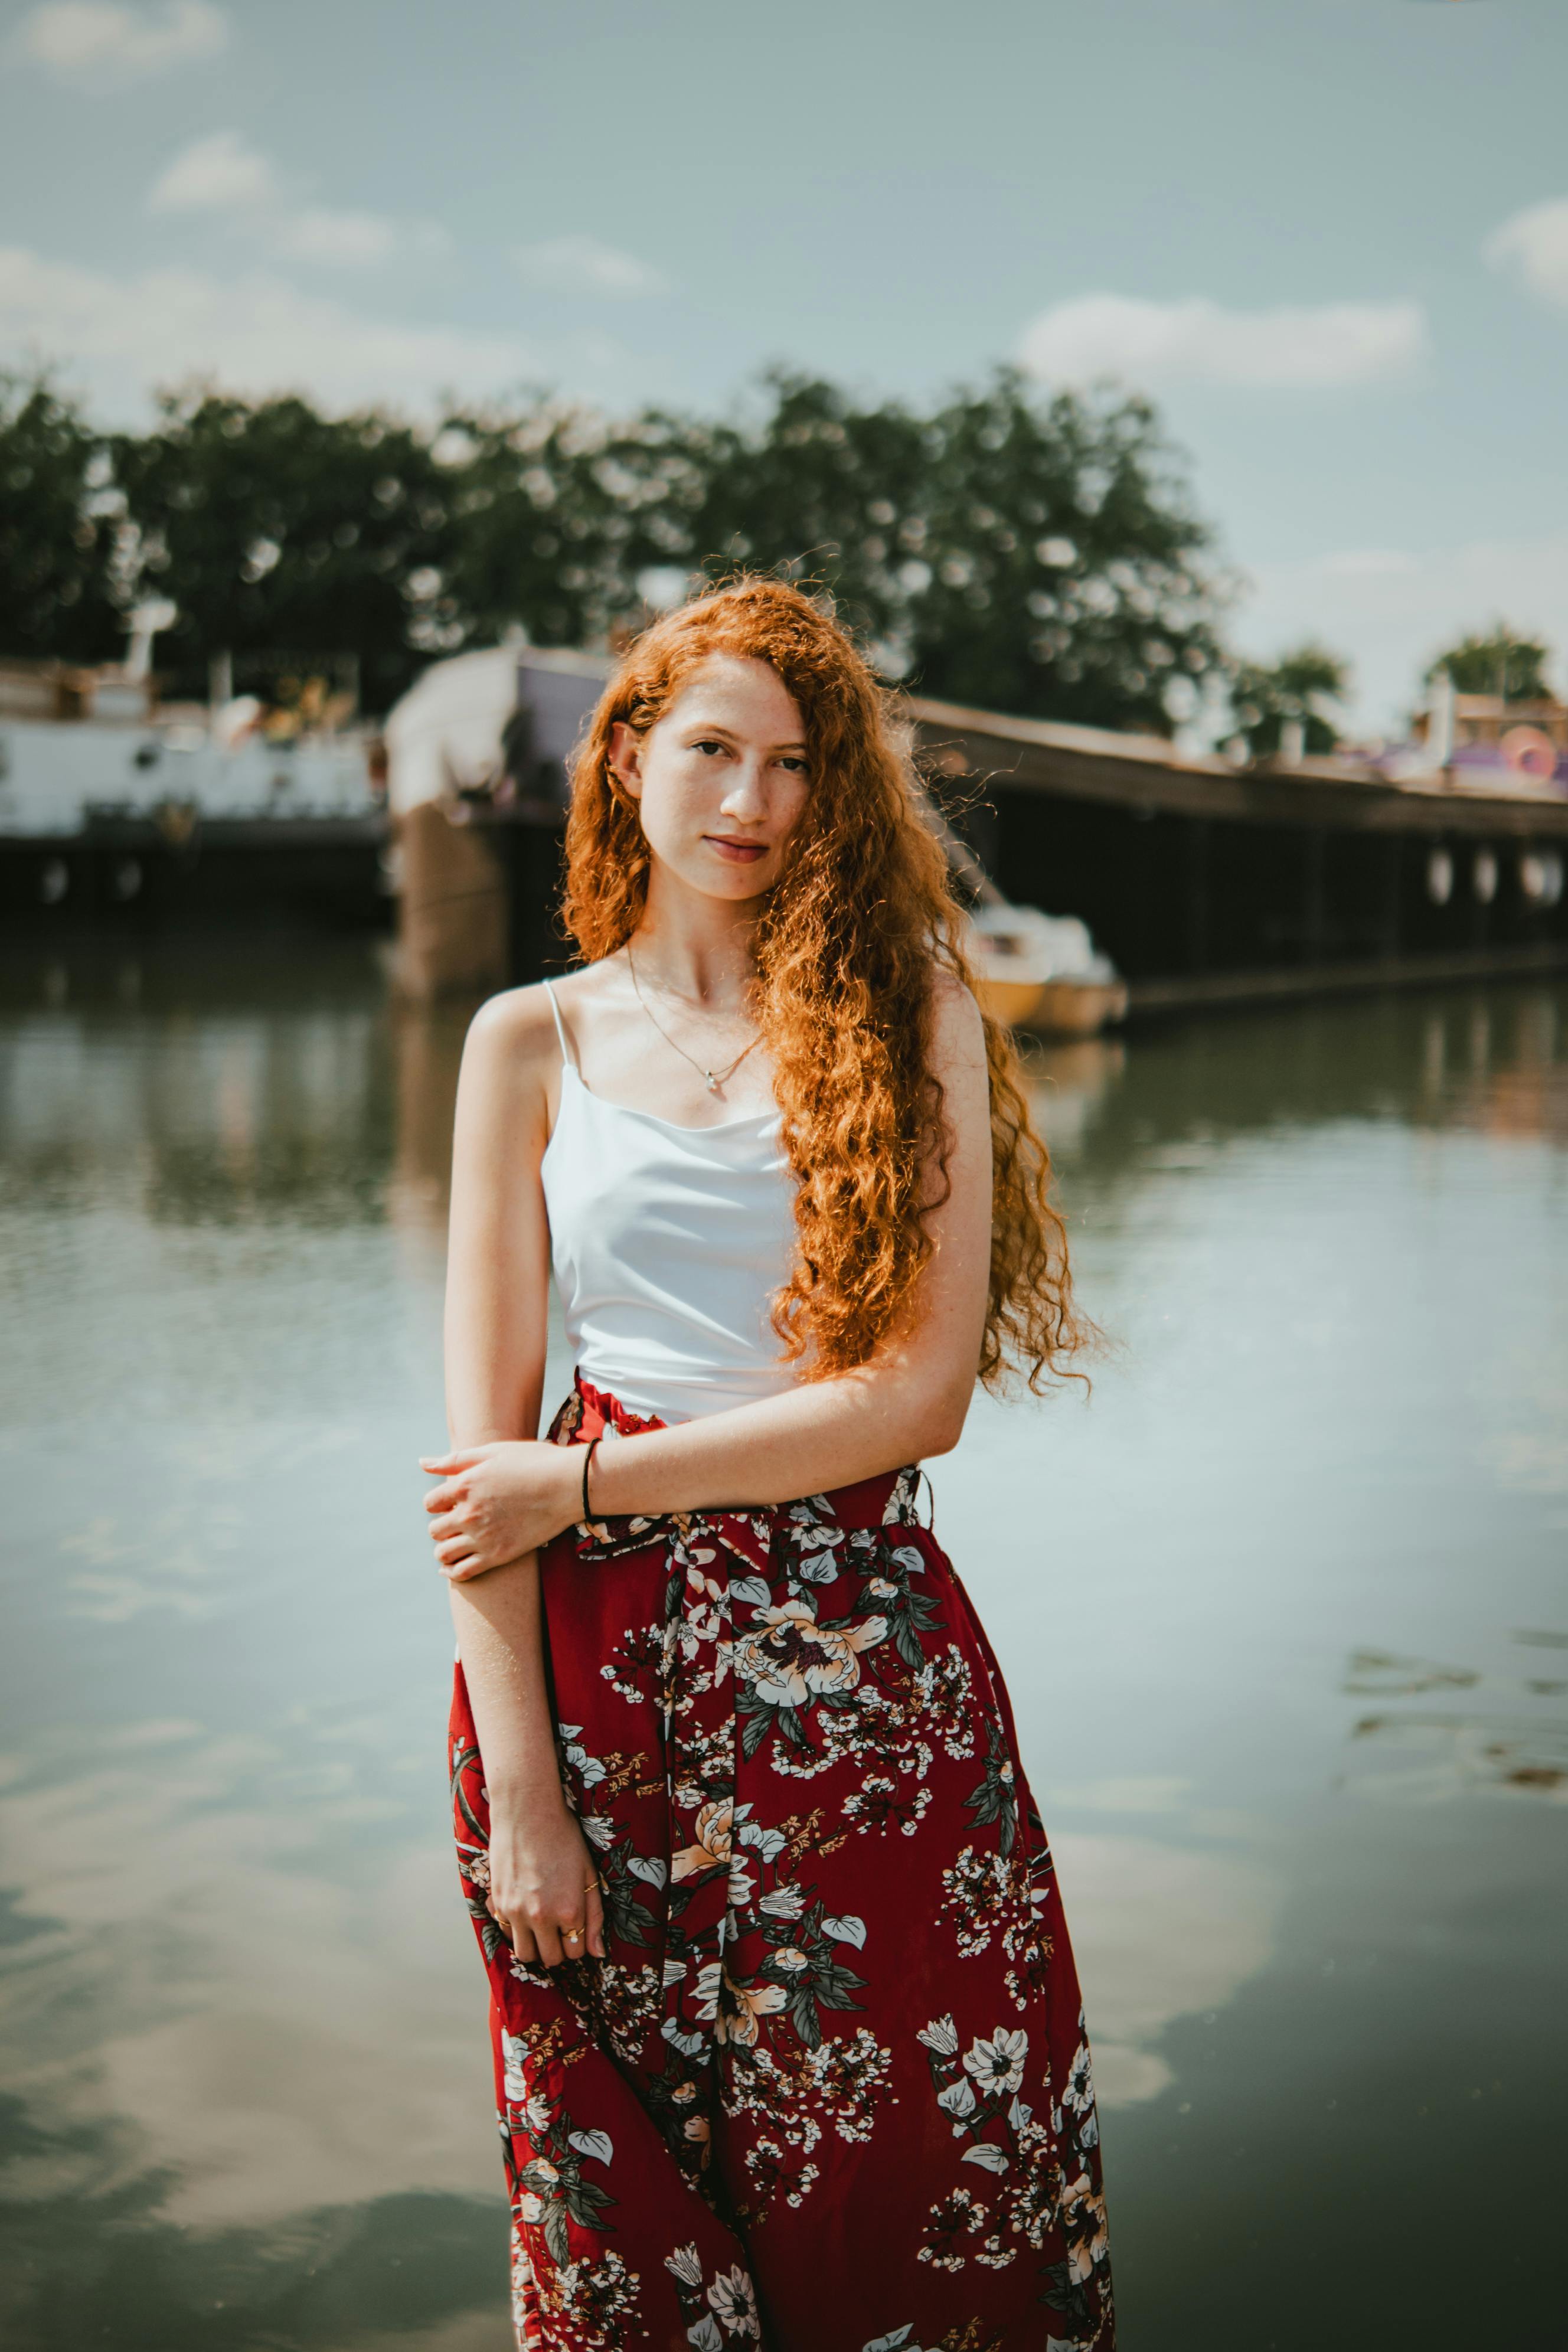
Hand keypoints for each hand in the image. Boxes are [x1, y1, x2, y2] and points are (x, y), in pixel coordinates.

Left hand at [421, 1438, 581, 1579]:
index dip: (439, 1502)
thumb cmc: (533, 1462)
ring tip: (458, 1543)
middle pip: (434, 1530)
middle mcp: (468, 1513)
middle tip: (459, 1522)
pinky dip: (452, 1572)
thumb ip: (455, 1460)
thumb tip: (422, 1463)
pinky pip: (461, 1573)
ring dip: (445, 1549)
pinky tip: (454, 1567)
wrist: (569, 1485)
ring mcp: (482, 1537)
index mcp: (464, 1485)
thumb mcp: (493, 1452)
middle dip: (443, 1525)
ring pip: (443, 1553)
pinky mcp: (498, 1556)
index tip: (453, 1502)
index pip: (430, 1503)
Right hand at [486, 1795, 606, 1967]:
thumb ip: (594, 1916)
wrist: (528, 1812)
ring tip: (542, 1928)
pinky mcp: (498, 1903)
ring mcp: (516, 1912)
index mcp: (570, 1911)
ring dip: (536, 1946)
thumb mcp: (589, 1874)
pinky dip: (516, 1931)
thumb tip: (598, 1953)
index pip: (576, 1952)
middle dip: (559, 1949)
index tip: (575, 1928)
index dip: (578, 1942)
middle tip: (560, 1930)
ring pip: (526, 1954)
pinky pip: (507, 1934)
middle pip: (552, 1959)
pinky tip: (524, 1912)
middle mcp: (542, 1917)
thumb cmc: (564, 1839)